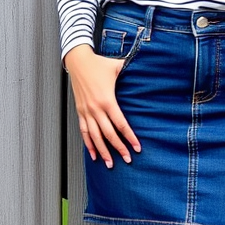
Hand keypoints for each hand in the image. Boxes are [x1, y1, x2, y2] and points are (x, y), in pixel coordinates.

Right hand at [64, 44, 140, 167]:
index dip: (129, 137)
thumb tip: (146, 68)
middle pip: (109, 134)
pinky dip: (89, 144)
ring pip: (95, 137)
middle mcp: (96, 109)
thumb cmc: (99, 64)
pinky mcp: (80, 112)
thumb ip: (132, 70)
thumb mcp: (117, 66)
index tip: (137, 147)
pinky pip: (84, 132)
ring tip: (110, 164)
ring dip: (103, 151)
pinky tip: (93, 155)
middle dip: (119, 148)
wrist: (78, 61)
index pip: (121, 124)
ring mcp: (87, 112)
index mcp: (107, 100)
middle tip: (127, 159)